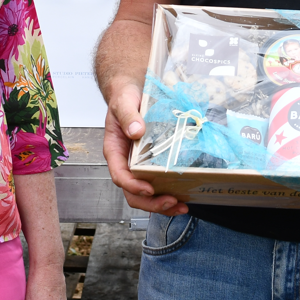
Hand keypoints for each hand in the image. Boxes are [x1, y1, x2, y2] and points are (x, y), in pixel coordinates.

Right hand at [103, 82, 187, 215]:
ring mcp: (139, 165)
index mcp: (115, 151)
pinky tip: (184, 196)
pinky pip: (159, 183)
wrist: (133, 93)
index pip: (119, 176)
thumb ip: (128, 116)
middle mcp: (126, 163)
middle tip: (171, 202)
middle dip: (151, 203)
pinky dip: (171, 193)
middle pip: (133, 193)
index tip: (148, 188)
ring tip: (181, 206)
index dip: (133, 186)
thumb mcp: (123, 103)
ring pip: (146, 194)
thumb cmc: (124, 99)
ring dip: (162, 204)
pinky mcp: (153, 163)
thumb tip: (136, 131)